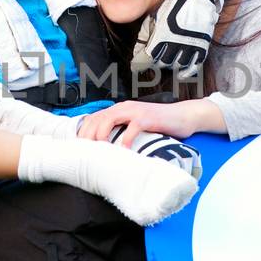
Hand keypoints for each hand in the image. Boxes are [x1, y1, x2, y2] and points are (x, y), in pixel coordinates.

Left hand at [78, 99, 219, 146]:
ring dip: (100, 135)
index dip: (83, 132)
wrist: (183, 116)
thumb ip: (122, 131)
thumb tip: (108, 150)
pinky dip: (125, 140)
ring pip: (109, 119)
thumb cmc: (159, 125)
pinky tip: (123, 151)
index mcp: (119, 110)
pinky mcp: (148, 118)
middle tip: (83, 153)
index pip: (93, 118)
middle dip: (87, 135)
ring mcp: (135, 111)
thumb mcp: (136, 126)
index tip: (77, 148)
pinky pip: (132, 128)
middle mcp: (124, 107)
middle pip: (97, 119)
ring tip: (98, 151)